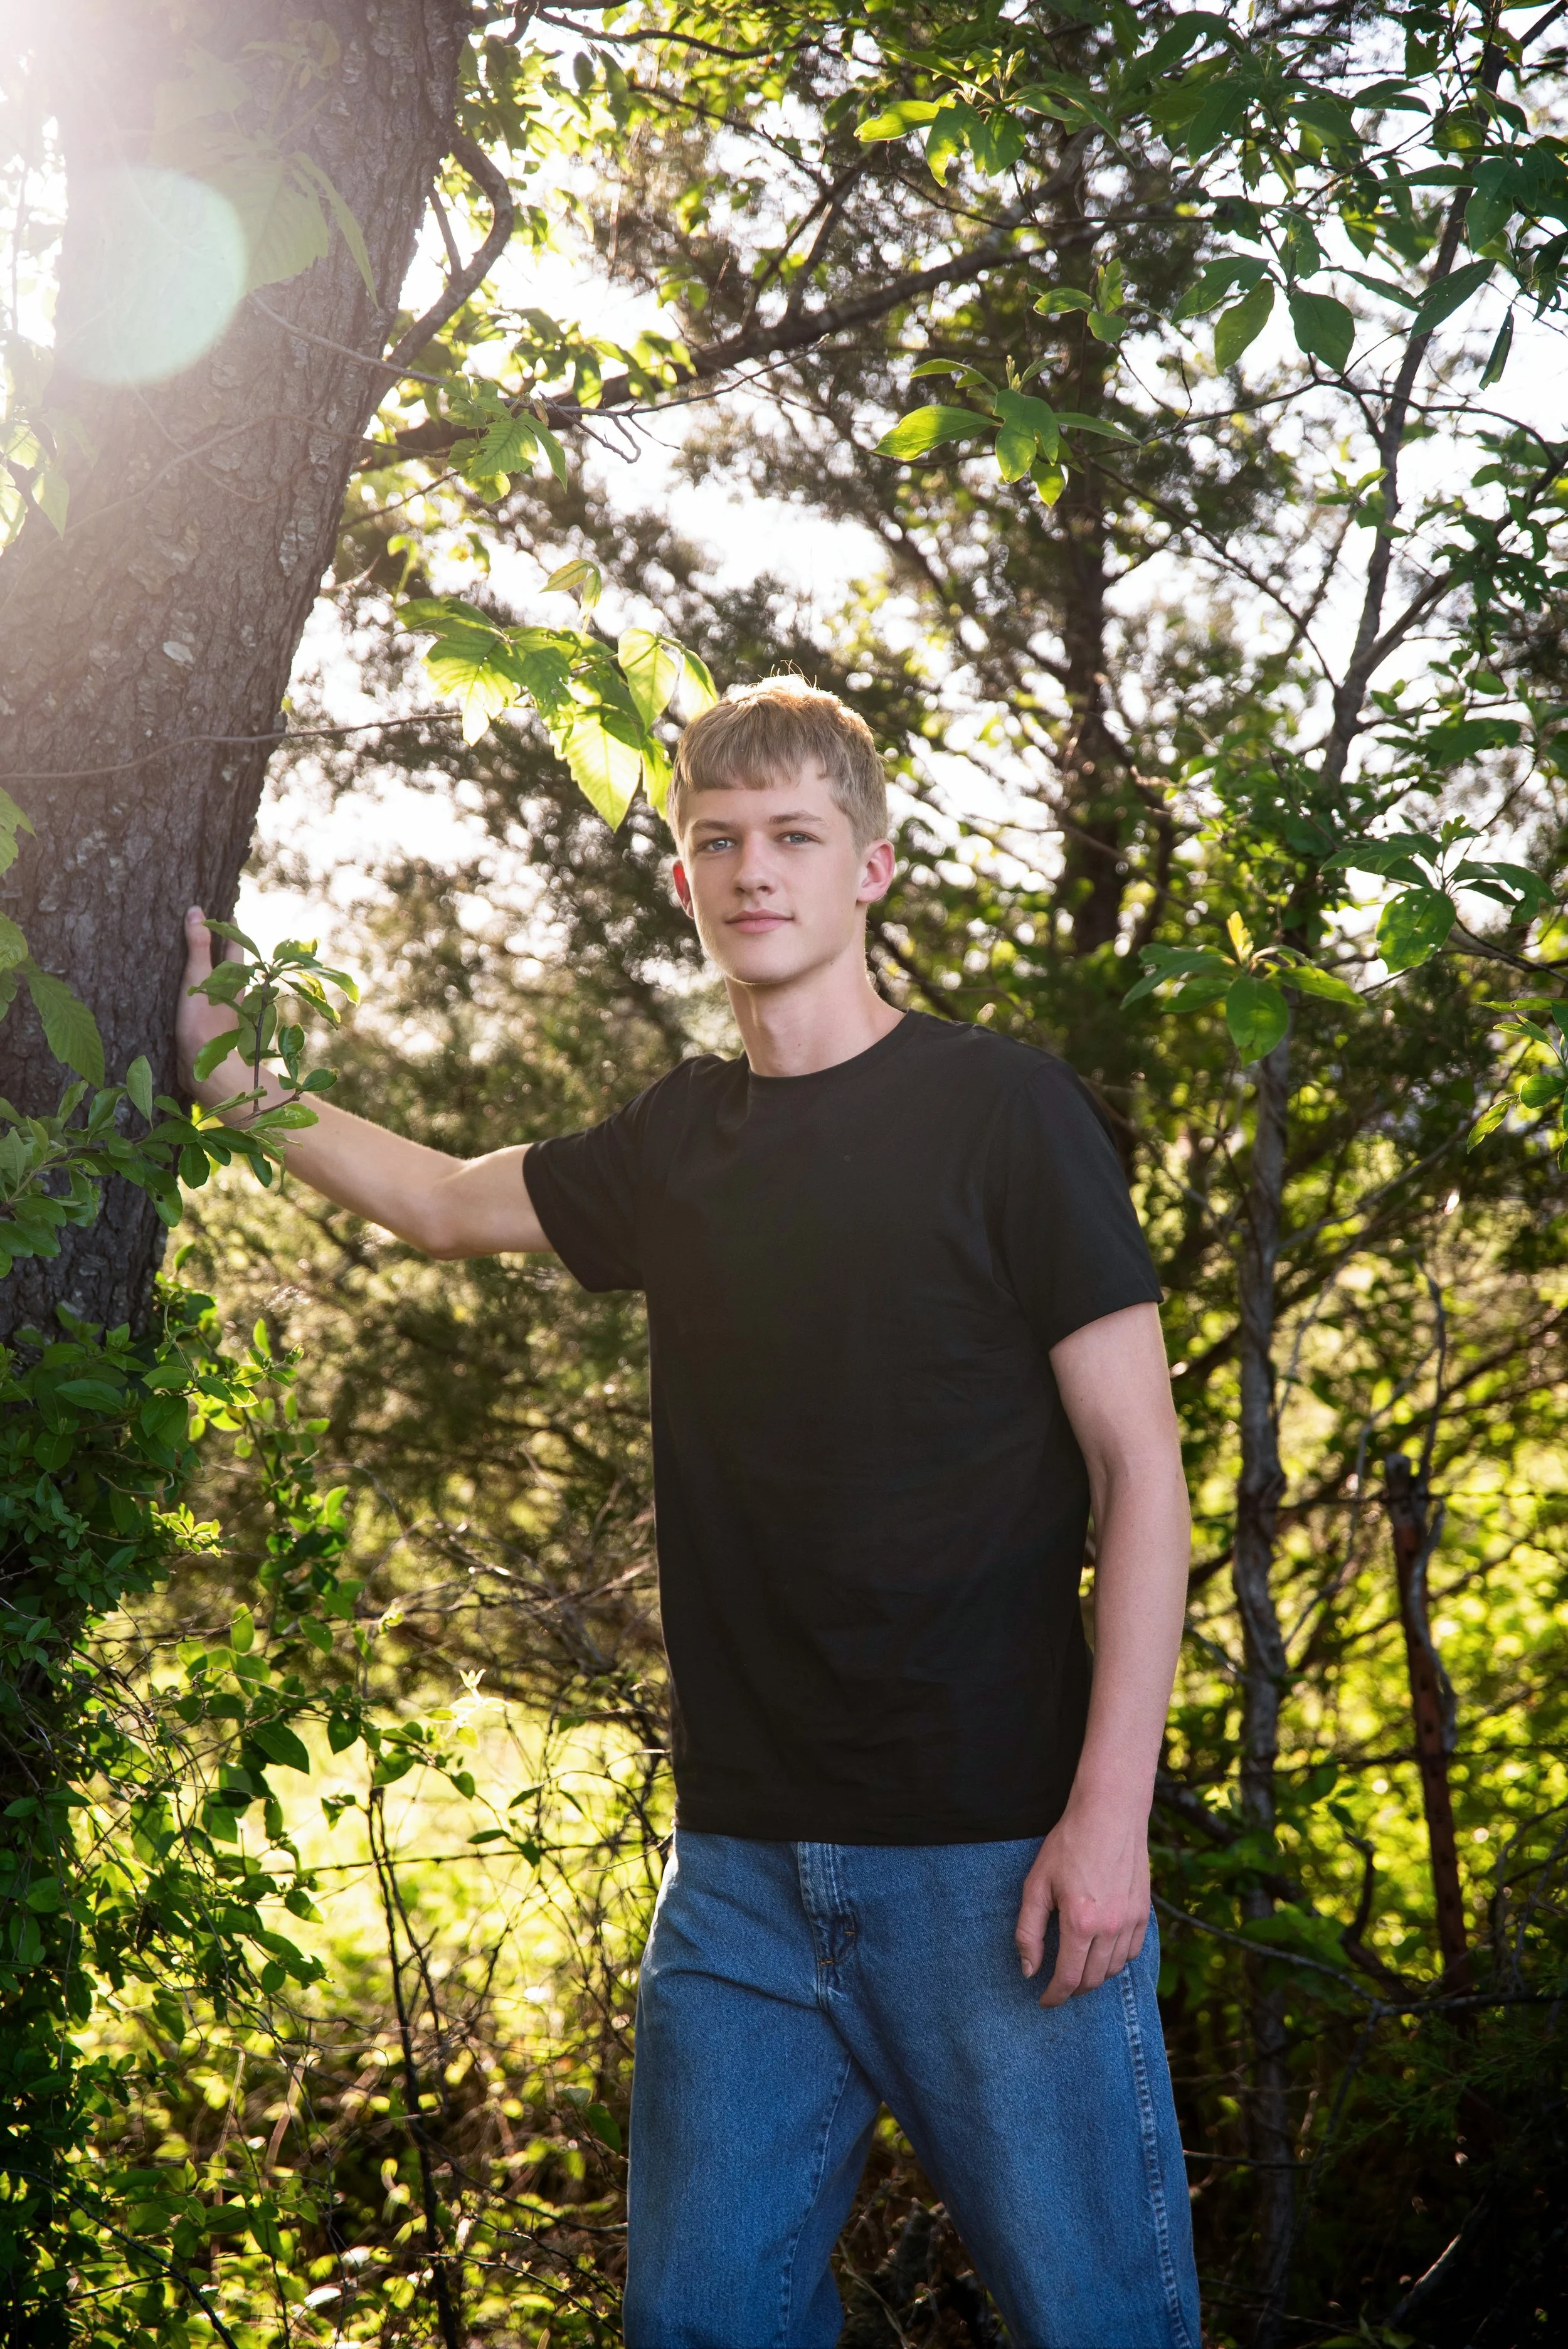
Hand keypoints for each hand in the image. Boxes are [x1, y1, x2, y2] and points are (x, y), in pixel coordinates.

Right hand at [176, 907, 245, 1101]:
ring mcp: (225, 1010)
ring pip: (221, 983)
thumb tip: (197, 910)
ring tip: (195, 957)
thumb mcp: (199, 978)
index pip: (234, 943)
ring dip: (212, 970)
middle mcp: (235, 992)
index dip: (229, 926)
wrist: (206, 1068)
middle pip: (231, 963)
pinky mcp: (212, 1027)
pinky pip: (208, 1001)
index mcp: (236, 978)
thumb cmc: (204, 1022)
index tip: (225, 910)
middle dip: (221, 947)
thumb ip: (198, 946)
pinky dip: (201, 991)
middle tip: (208, 929)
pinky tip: (189, 993)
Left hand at [1015, 1799, 1151, 2007]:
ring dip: (1095, 1977)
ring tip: (1078, 1970)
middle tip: (1059, 1986)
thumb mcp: (1036, 1884)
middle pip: (1093, 1979)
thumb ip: (1029, 1931)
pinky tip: (1103, 1953)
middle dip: (1073, 1989)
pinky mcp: (1144, 1912)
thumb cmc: (1069, 1844)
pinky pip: (1133, 1952)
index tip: (1044, 2001)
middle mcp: (1110, 1928)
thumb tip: (1029, 1970)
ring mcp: (1131, 1921)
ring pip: (1114, 1969)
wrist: (1109, 1814)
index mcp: (1080, 1923)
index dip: (1054, 1995)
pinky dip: (1117, 1961)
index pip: (1069, 1978)